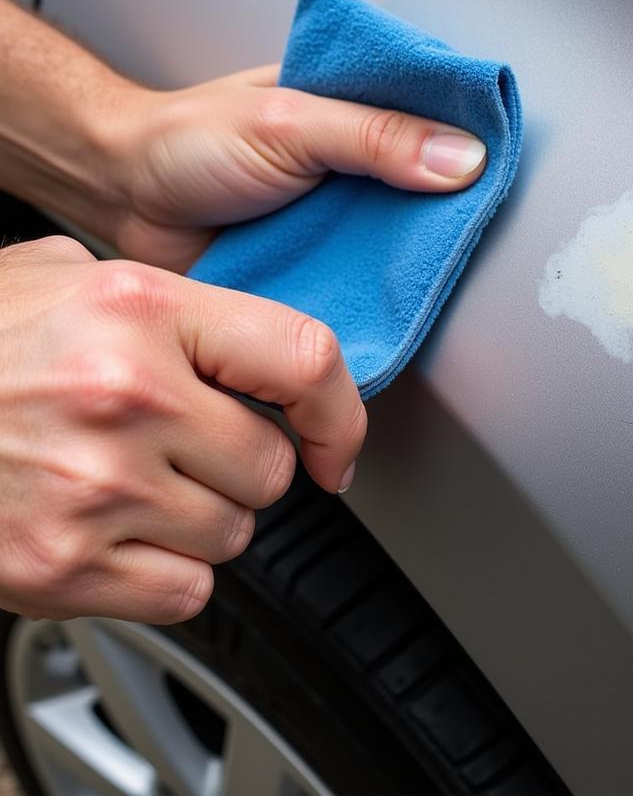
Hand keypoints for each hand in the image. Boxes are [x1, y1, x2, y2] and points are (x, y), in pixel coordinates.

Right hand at [0, 236, 363, 622]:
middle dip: (244, 464)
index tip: (335, 441)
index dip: (338, 411)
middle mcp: (127, 395)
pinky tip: (117, 531)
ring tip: (135, 483)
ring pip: (235, 532)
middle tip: (187, 447)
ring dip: (203, 517)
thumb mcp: (61, 275)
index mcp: (139, 309)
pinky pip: (186, 589)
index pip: (303, 356)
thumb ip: (165, 298)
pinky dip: (167, 571)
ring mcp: (94, 487)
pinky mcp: (61, 567)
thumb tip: (247, 335)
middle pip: (272, 465)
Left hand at [107, 65, 486, 270]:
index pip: (436, 115)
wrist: (125, 200)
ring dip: (417, 255)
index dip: (472, 138)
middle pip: (431, 184)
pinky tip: (396, 302)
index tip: (500, 166)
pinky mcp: (322, 262)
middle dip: (451, 210)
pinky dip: (381, 291)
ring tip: (442, 272)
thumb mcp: (288, 122)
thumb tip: (463, 157)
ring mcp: (342, 215)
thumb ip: (372, 137)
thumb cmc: (189, 141)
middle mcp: (357, 161)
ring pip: (405, 236)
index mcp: (355, 104)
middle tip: (474, 232)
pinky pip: (367, 278)